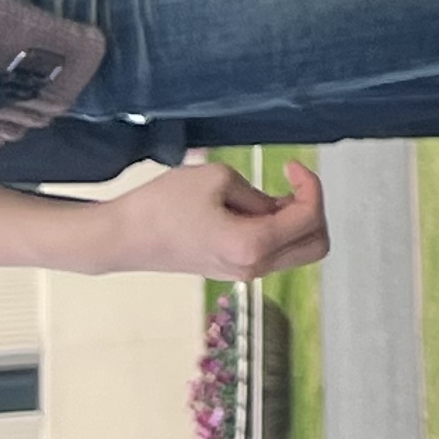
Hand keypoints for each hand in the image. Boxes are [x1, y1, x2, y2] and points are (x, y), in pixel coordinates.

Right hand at [95, 156, 327, 277]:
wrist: (123, 237)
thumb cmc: (163, 206)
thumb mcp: (217, 179)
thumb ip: (258, 194)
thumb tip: (275, 208)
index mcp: (253, 246)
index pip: (309, 217)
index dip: (310, 185)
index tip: (290, 165)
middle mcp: (253, 268)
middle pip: (316, 244)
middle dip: (313, 209)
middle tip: (292, 183)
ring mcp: (243, 273)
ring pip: (297, 251)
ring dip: (296, 220)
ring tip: (270, 193)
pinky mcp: (231, 269)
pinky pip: (274, 252)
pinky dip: (278, 229)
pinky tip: (256, 207)